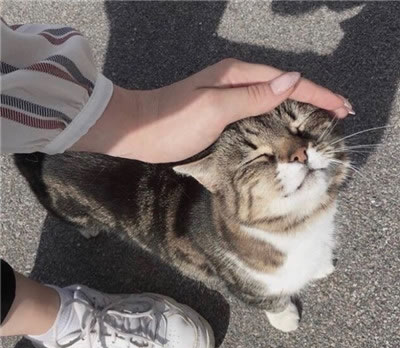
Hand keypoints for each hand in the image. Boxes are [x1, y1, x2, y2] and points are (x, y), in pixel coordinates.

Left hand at [72, 59, 352, 162]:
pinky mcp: (222, 111)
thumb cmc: (174, 121)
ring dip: (297, 109)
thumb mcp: (216, 109)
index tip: (342, 108)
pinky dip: (277, 118)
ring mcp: (228, 96)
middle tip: (339, 116)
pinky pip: (258, 112)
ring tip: (320, 122)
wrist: (139, 131)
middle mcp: (235, 81)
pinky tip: (285, 128)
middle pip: (283, 87)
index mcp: (237, 75)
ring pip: (272, 99)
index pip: (287, 82)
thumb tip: (292, 81)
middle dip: (313, 99)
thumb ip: (253, 96)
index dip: (317, 94)